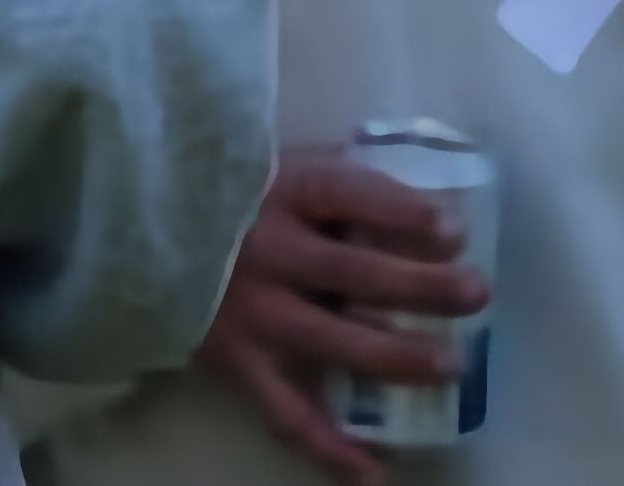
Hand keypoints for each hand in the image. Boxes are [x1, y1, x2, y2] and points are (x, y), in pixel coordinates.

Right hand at [196, 147, 495, 484]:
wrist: (147, 236)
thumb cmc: (242, 197)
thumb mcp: (291, 167)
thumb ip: (349, 181)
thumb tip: (434, 197)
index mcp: (287, 192)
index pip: (350, 195)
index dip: (403, 213)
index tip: (454, 230)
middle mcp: (270, 254)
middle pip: (353, 271)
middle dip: (420, 285)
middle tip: (476, 294)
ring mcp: (255, 315)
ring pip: (332, 339)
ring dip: (395, 356)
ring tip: (448, 365)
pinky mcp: (239, 365)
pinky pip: (288, 413)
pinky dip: (330, 447)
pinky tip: (374, 469)